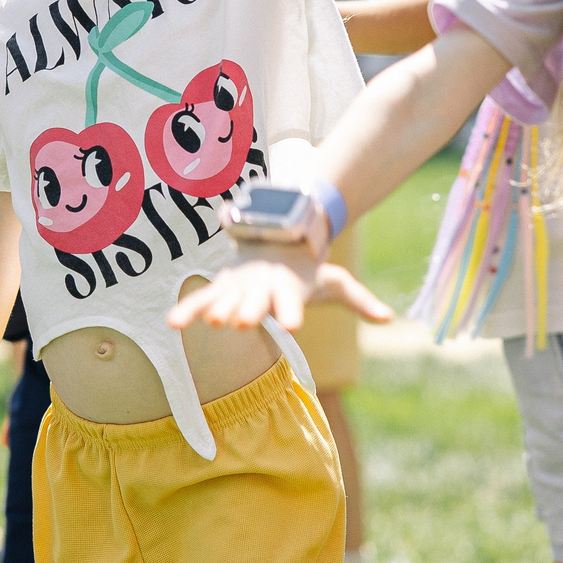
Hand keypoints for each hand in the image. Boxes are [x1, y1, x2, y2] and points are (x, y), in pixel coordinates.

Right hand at [169, 249, 392, 332]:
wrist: (277, 235)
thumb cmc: (307, 267)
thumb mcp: (334, 281)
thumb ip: (359, 300)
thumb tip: (390, 317)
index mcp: (290, 286)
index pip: (292, 301)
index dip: (291, 312)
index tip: (292, 326)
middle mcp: (262, 286)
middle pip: (255, 300)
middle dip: (248, 310)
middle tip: (241, 323)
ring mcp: (240, 285)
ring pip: (225, 299)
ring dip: (216, 309)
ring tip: (207, 321)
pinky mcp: (223, 288)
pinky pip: (202, 300)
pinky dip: (187, 310)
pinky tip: (172, 325)